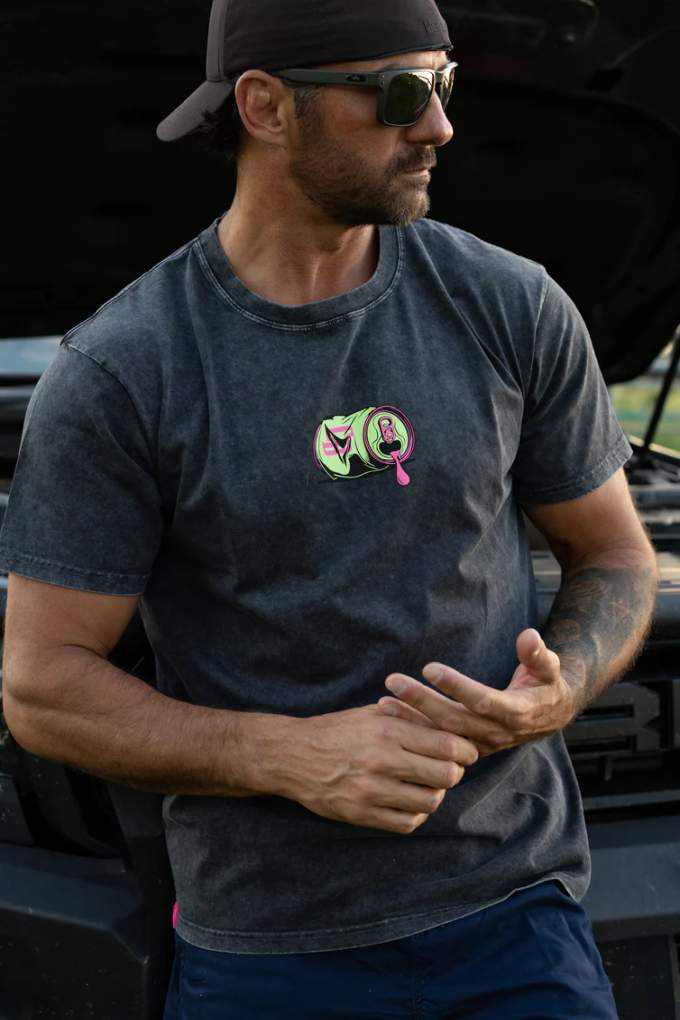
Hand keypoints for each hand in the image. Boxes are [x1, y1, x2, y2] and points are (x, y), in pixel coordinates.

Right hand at [275, 704, 478, 834]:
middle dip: (454, 773)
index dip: (465, 751)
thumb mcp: (372, 714)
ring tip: (427, 784)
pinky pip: (407, 822)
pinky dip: (416, 814)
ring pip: (430, 801)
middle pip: (445, 776)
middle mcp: (382, 761)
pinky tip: (410, 801)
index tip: (466, 752)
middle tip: (449, 769)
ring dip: (435, 794)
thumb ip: (410, 717)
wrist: (293, 755)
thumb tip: (452, 725)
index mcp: (387, 731)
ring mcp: (371, 791)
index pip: (447, 745)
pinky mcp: (361, 814)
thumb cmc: (338, 730)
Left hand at [376, 629, 578, 757]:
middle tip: (393, 680)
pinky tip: (390, 715)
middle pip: (453, 719)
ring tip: (382, 703)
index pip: (481, 700)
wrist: (549, 716)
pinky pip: (437, 740)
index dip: (456, 686)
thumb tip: (529, 635)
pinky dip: (414, 728)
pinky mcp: (467, 747)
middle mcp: (495, 732)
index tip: (430, 668)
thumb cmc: (546, 684)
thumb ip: (538, 653)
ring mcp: (480, 743)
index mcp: (515, 712)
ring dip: (411, 719)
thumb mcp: (549, 666)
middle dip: (422, 701)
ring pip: (441, 734)